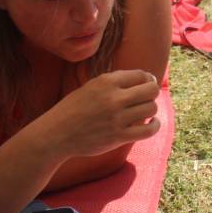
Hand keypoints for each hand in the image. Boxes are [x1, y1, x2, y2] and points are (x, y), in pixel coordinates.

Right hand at [46, 69, 160, 158]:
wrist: (56, 133)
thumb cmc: (74, 109)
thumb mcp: (91, 86)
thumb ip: (115, 82)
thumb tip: (145, 79)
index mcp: (106, 82)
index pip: (141, 75)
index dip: (148, 79)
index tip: (146, 84)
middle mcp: (113, 98)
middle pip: (151, 90)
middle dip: (152, 92)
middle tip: (147, 97)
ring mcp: (117, 118)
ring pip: (151, 108)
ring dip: (151, 109)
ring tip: (145, 111)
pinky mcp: (118, 136)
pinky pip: (148, 130)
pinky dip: (155, 125)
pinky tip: (152, 123)